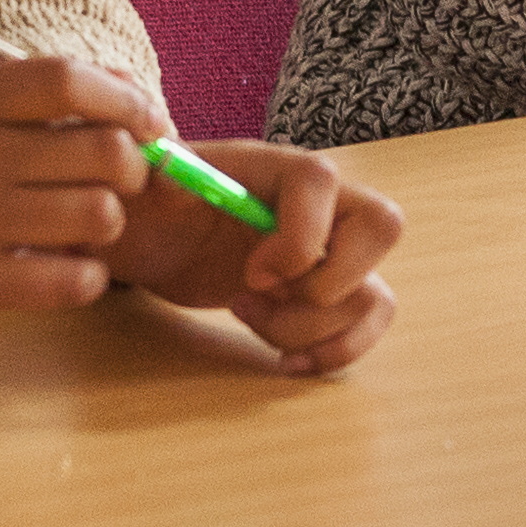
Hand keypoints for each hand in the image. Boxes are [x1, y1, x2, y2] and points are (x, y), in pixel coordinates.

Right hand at [0, 54, 154, 333]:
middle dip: (133, 168)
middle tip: (122, 183)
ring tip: (86, 228)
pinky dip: (89, 277)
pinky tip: (70, 270)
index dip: (126, 100)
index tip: (151, 122)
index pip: (66, 79)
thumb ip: (38, 98)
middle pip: (100, 149)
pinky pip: (70, 279)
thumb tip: (135, 91)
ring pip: (97, 214)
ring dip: (109, 224)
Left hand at [99, 141, 405, 374]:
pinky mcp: (326, 293)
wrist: (151, 237)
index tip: (249, 276)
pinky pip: (365, 323)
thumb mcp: (142, 190)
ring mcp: (329, 252)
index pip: (322, 181)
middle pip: (383, 226)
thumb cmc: (149, 204)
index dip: (296, 237)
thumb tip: (166, 175)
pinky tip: (283, 360)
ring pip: (373, 294)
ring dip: (312, 329)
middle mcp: (319, 204)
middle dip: (328, 284)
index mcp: (276, 166)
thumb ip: (156, 180)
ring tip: (247, 318)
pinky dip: (333, 353)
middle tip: (263, 297)